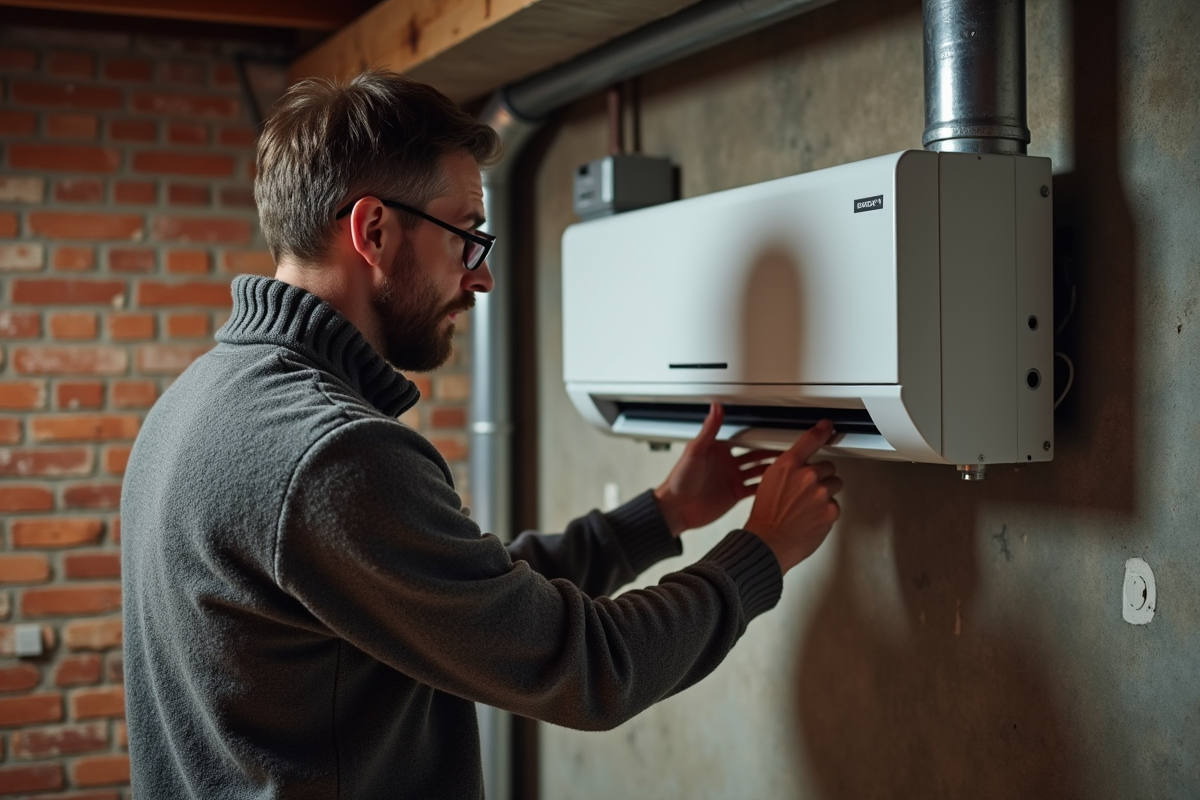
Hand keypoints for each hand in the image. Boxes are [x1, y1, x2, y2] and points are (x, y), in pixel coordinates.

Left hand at [653, 404, 778, 536]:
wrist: (676, 508)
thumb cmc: (679, 480)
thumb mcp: (695, 451)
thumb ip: (709, 429)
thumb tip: (716, 407)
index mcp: (719, 450)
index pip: (744, 439)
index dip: (759, 436)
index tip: (774, 430)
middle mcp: (728, 464)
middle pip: (755, 454)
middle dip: (771, 451)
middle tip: (789, 448)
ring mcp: (732, 479)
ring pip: (758, 471)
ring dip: (772, 468)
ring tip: (789, 465)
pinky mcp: (735, 495)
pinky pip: (754, 489)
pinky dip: (766, 486)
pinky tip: (778, 484)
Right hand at [745, 419, 842, 572]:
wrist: (768, 542)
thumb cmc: (765, 516)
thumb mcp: (769, 482)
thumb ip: (789, 471)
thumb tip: (802, 467)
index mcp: (788, 466)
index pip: (809, 441)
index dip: (821, 431)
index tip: (828, 426)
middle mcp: (806, 476)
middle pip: (828, 467)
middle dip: (821, 477)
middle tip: (806, 492)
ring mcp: (821, 493)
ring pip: (834, 485)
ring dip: (826, 493)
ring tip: (808, 507)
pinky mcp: (831, 510)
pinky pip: (835, 505)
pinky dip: (826, 511)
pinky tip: (811, 518)